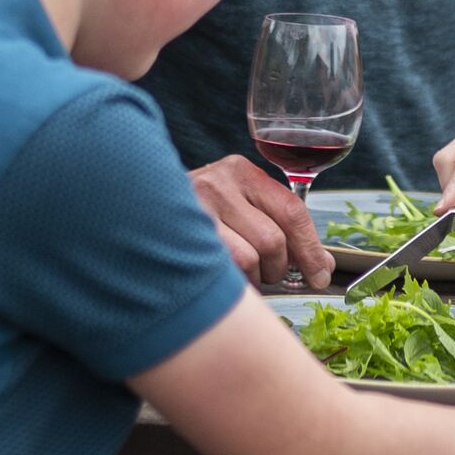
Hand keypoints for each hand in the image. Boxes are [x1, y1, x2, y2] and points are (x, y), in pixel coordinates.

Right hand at [189, 155, 331, 289]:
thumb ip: (278, 226)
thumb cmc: (194, 218)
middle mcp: (218, 182)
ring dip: (252, 278)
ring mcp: (194, 209)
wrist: (132, 215)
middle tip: (269, 274)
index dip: (311, 249)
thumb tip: (322, 265)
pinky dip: (232, 283)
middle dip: (278, 269)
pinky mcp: (179, 236)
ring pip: (249, 260)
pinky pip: (224, 271)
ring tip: (238, 272)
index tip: (321, 274)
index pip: (292, 211)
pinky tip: (223, 276)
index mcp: (240, 171)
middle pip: (273, 240)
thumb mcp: (236, 207)